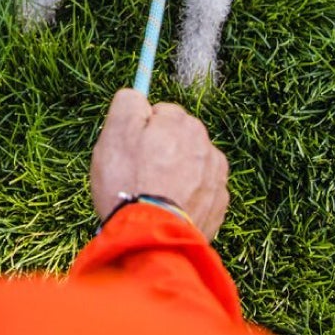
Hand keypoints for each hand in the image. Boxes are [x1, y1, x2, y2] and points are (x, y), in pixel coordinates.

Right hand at [89, 88, 230, 238]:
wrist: (151, 238)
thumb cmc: (129, 183)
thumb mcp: (115, 133)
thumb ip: (128, 104)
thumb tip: (137, 96)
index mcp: (183, 124)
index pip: (161, 113)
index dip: (141, 130)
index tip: (130, 150)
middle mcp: (207, 146)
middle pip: (179, 139)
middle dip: (162, 151)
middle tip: (138, 175)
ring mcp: (217, 178)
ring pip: (191, 166)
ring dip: (176, 174)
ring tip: (153, 196)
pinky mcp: (219, 207)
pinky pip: (199, 193)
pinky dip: (186, 198)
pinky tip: (168, 210)